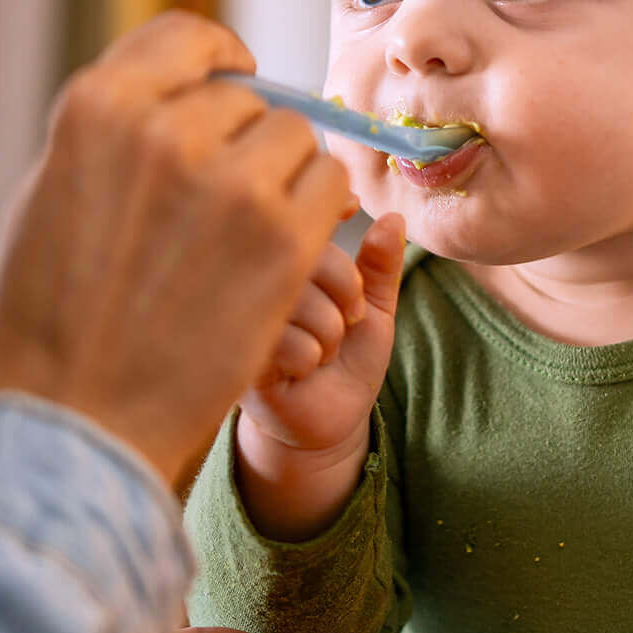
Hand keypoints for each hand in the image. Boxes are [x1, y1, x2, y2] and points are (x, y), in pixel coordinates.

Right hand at [0, 12, 350, 485]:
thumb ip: (118, 131)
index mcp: (98, 106)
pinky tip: (280, 256)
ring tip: (246, 235)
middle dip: (244, 138)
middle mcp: (167, 130)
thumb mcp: (55, 190)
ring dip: (285, 178)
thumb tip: (180, 88)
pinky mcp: (285, 240)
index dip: (218, 58)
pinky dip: (318, 215)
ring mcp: (232, 183)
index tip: (232, 83)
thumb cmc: (54, 315)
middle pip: (248, 97)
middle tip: (224, 200)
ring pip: (297, 139)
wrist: (79, 421)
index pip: (187, 36)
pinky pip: (332, 188)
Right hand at [235, 214, 405, 540]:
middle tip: (348, 320)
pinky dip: (309, 358)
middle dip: (346, 290)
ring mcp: (244, 317)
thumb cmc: (348, 359)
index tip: (352, 212)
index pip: (306, 215)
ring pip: (299, 301)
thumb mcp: (374, 308)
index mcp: (286, 260)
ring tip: (322, 350)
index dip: (332, 211)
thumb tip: (394, 217)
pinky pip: (284, 341)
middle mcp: (255, 281)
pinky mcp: (238, 355)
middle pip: (307, 255)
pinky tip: (300, 371)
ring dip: (329, 333)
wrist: (330, 421)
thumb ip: (381, 265)